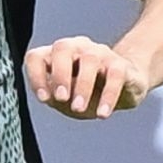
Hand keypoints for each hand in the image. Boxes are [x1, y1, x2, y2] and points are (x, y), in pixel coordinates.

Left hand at [25, 36, 148, 119]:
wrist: (126, 87)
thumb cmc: (87, 93)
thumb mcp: (66, 100)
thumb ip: (54, 98)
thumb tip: (49, 97)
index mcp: (56, 56)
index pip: (37, 57)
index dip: (36, 76)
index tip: (43, 99)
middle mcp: (76, 48)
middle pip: (62, 49)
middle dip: (60, 75)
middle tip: (61, 99)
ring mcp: (99, 52)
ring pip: (89, 60)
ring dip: (82, 86)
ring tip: (78, 108)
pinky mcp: (121, 64)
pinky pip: (115, 75)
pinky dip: (108, 96)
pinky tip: (102, 114)